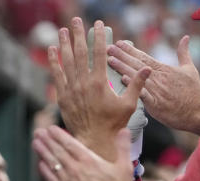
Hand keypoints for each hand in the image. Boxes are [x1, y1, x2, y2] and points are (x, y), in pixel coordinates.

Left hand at [32, 126, 131, 180]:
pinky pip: (50, 179)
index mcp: (89, 160)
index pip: (69, 143)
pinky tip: (40, 164)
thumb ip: (123, 147)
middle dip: (47, 140)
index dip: (58, 135)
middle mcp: (75, 168)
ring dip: (42, 152)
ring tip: (35, 143)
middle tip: (38, 132)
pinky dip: (44, 170)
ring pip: (51, 163)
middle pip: (57, 151)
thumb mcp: (124, 167)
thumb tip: (124, 130)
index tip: (50, 128)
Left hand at [48, 17, 149, 160]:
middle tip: (76, 20)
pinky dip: (54, 62)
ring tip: (62, 30)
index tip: (98, 24)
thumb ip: (137, 85)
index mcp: (100, 83)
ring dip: (64, 44)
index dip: (98, 37)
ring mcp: (71, 90)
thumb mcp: (129, 105)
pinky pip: (57, 75)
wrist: (93, 140)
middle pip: (80, 53)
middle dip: (78, 34)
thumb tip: (147, 69)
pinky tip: (52, 50)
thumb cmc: (113, 124)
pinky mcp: (62, 97)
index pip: (99, 53)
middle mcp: (84, 83)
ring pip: (66, 62)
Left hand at [106, 36, 199, 134]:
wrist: (199, 112)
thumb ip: (184, 53)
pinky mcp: (156, 104)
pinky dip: (133, 86)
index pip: (144, 57)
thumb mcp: (190, 69)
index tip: (119, 43)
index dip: (130, 50)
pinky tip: (122, 79)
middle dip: (121, 56)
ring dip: (122, 68)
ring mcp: (157, 91)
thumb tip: (185, 38)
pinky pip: (141, 93)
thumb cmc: (194, 92)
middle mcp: (159, 78)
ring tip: (110, 60)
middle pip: (136, 64)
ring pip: (136, 77)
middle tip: (108, 48)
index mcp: (164, 69)